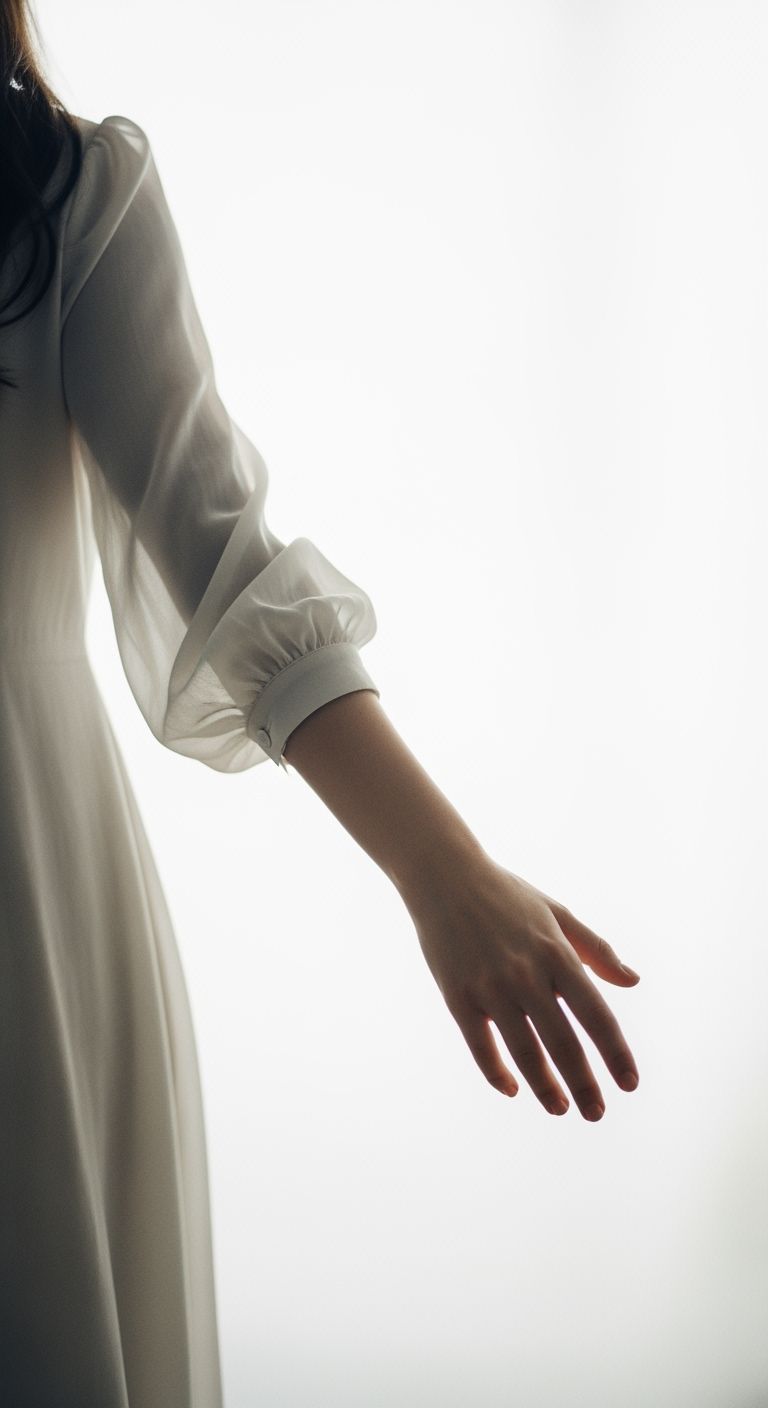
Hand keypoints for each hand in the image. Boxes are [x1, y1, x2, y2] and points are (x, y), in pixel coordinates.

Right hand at [403, 855, 640, 1119]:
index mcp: (556, 952)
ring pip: (524, 1051)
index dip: (615, 1053)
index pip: (596, 1014)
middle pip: (563, 1042)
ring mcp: (490, 987)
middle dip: (584, 1083)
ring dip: (546, 1087)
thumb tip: (633, 981)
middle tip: (596, 1113)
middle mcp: (526, 973)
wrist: (444, 876)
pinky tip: (513, 1089)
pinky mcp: (458, 996)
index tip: (630, 1084)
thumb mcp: (558, 912)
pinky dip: (497, 1073)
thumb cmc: (506, 894)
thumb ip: (596, 948)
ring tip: (561, 1109)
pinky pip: (480, 1047)